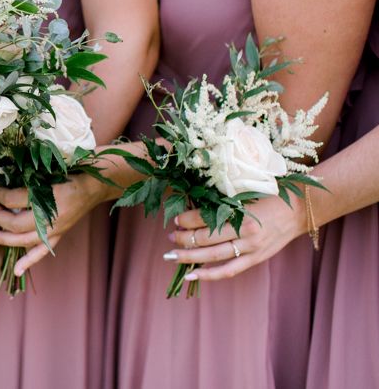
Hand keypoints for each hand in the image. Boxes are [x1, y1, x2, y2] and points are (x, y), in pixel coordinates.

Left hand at [0, 173, 103, 275]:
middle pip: (15, 223)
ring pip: (22, 240)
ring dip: (2, 238)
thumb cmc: (67, 177)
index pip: (14, 200)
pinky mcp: (56, 238)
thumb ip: (25, 182)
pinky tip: (16, 272)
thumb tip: (1, 189)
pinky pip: (40, 253)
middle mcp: (49, 218)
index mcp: (46, 198)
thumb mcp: (45, 175)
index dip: (0, 195)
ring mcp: (53, 231)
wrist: (90, 188)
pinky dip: (28, 262)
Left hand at [165, 196, 307, 281]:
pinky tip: (192, 275)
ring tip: (172, 255)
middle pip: (206, 240)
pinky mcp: (256, 259)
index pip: (206, 219)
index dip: (187, 219)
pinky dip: (209, 275)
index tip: (175, 218)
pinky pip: (229, 271)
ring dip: (189, 257)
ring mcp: (252, 249)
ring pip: (213, 257)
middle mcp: (246, 234)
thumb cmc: (271, 196)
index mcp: (243, 214)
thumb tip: (194, 206)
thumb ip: (223, 201)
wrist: (300, 210)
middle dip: (183, 239)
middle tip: (169, 237)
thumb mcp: (246, 194)